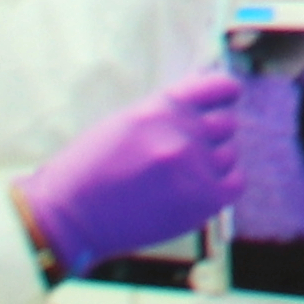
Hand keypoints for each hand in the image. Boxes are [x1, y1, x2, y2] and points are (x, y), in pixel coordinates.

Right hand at [17, 72, 247, 271]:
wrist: (68, 217)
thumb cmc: (88, 170)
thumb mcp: (126, 121)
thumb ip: (166, 111)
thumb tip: (202, 100)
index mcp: (163, 105)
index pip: (220, 86)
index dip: (224, 97)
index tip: (221, 106)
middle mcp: (183, 130)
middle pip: (226, 124)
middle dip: (208, 137)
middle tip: (182, 157)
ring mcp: (194, 165)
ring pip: (229, 155)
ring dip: (211, 165)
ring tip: (179, 180)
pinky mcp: (202, 200)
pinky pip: (235, 184)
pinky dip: (220, 188)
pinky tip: (197, 193)